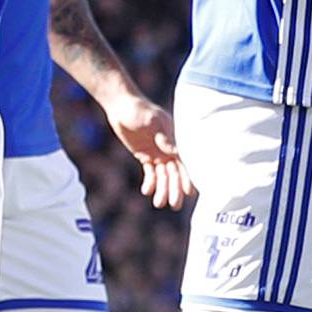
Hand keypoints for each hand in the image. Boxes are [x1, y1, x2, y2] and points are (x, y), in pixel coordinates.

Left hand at [103, 92, 193, 209]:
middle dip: (175, 188)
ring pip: (162, 175)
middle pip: (174, 172)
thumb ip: (163, 136)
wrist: (121, 106)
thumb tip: (176, 152)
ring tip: (159, 203)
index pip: (184, 161)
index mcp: (175, 139)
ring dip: (162, 189)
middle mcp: (168, 148)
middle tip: (175, 205)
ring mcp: (157, 152)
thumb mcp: (152, 121)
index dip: (187, 176)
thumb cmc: (139, 110)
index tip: (190, 192)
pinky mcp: (145, 155)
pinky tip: (147, 191)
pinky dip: (150, 182)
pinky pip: (150, 173)